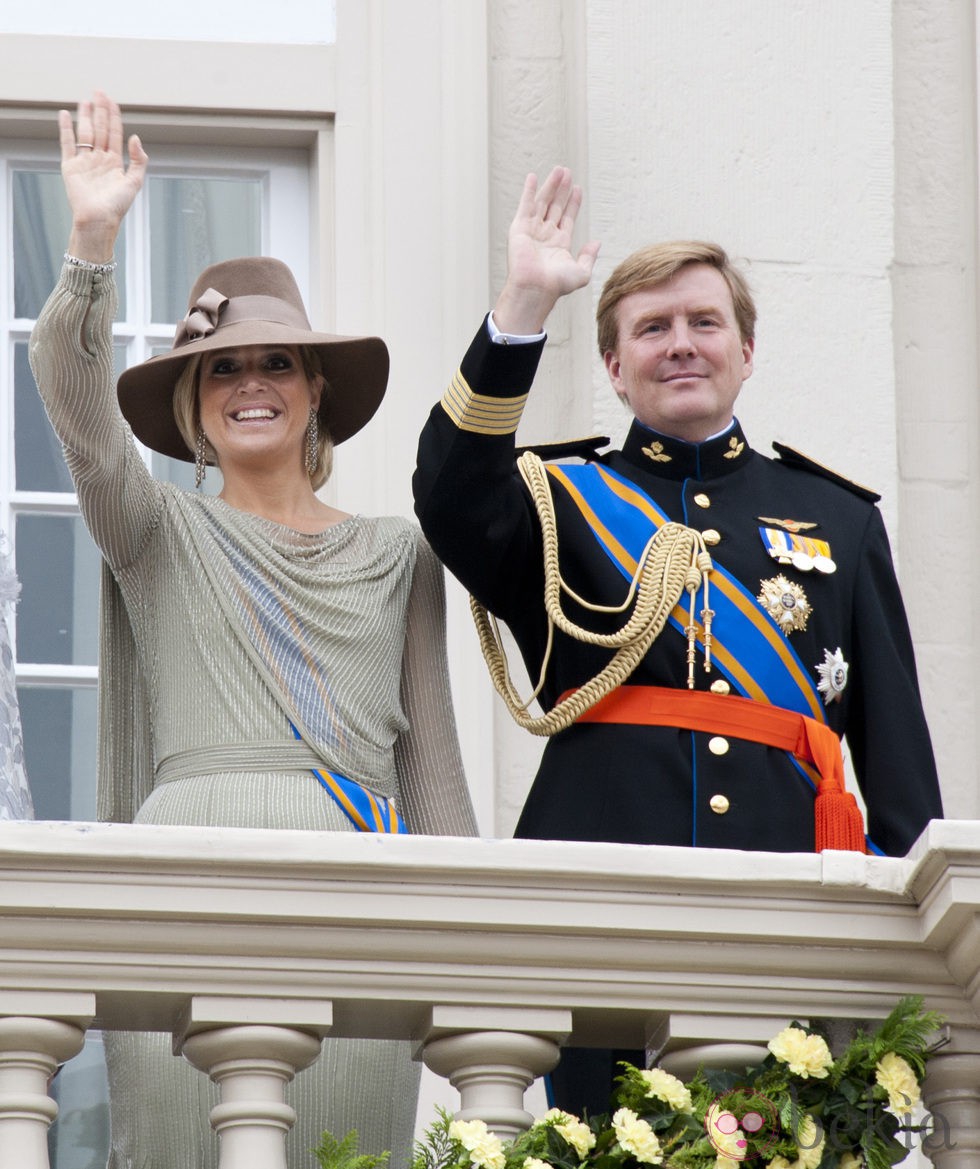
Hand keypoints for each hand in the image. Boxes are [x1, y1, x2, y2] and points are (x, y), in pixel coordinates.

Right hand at [60, 90, 147, 262]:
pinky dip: (65, 129)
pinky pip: (67, 143)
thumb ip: (138, 160)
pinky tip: (64, 114)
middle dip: (99, 111)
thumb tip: (135, 137)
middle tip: (99, 91)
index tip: (112, 101)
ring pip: (84, 133)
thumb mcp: (134, 182)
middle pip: (99, 129)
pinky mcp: (70, 166)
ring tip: (85, 100)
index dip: (113, 117)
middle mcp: (99, 159)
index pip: (114, 133)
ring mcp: (84, 161)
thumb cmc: (117, 205)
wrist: (98, 219)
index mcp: (114, 162)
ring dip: (84, 116)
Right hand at [493, 166, 599, 334]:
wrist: (536, 288)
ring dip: (550, 186)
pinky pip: (525, 205)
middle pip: (555, 206)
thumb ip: (589, 257)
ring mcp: (532, 230)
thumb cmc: (557, 285)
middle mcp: (546, 235)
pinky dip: (528, 191)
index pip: (567, 217)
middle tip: (567, 172)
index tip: (577, 188)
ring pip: (543, 202)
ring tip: (559, 170)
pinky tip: (533, 177)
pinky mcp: (520, 228)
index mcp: (559, 244)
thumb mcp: (582, 273)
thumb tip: (597, 242)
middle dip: (562, 190)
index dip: (573, 203)